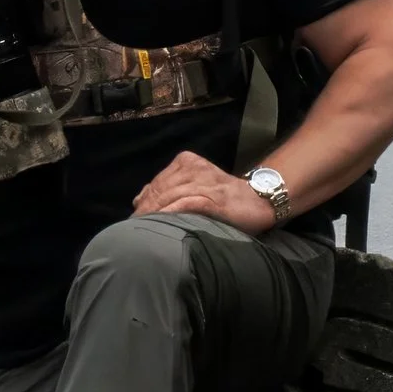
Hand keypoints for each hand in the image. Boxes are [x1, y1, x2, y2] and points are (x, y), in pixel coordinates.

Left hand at [132, 150, 276, 232]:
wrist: (259, 201)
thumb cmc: (224, 199)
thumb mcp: (192, 188)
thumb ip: (167, 191)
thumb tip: (138, 199)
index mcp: (185, 161)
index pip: (156, 182)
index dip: (143, 203)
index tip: (134, 219)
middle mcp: (192, 167)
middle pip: (159, 189)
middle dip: (144, 210)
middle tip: (133, 229)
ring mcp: (201, 180)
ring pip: (168, 196)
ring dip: (152, 214)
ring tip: (142, 230)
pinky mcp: (210, 196)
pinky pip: (183, 203)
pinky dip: (169, 214)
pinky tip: (159, 223)